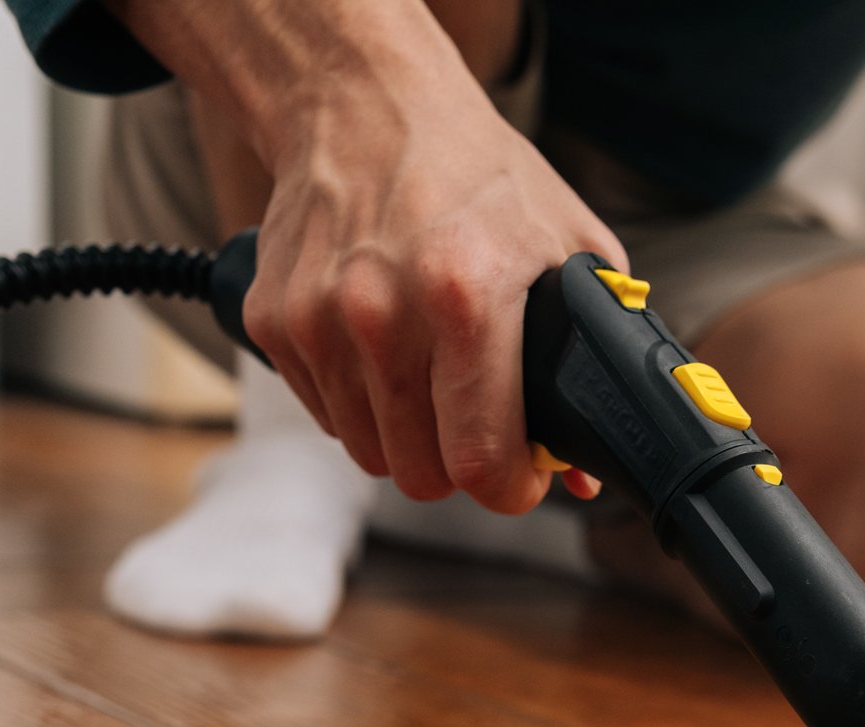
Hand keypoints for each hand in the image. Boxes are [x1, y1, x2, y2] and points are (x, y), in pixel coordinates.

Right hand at [111, 0, 620, 509]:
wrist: (362, 103)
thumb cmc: (474, 173)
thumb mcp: (565, 246)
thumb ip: (591, 351)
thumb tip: (582, 468)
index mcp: (466, 296)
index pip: (480, 460)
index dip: (510, 486)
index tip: (519, 474)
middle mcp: (382, 314)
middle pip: (421, 475)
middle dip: (458, 464)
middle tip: (477, 423)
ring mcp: (318, 320)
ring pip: (369, 452)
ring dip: (406, 435)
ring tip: (429, 375)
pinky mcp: (273, 320)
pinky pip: (325, 413)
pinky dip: (357, 400)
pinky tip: (382, 348)